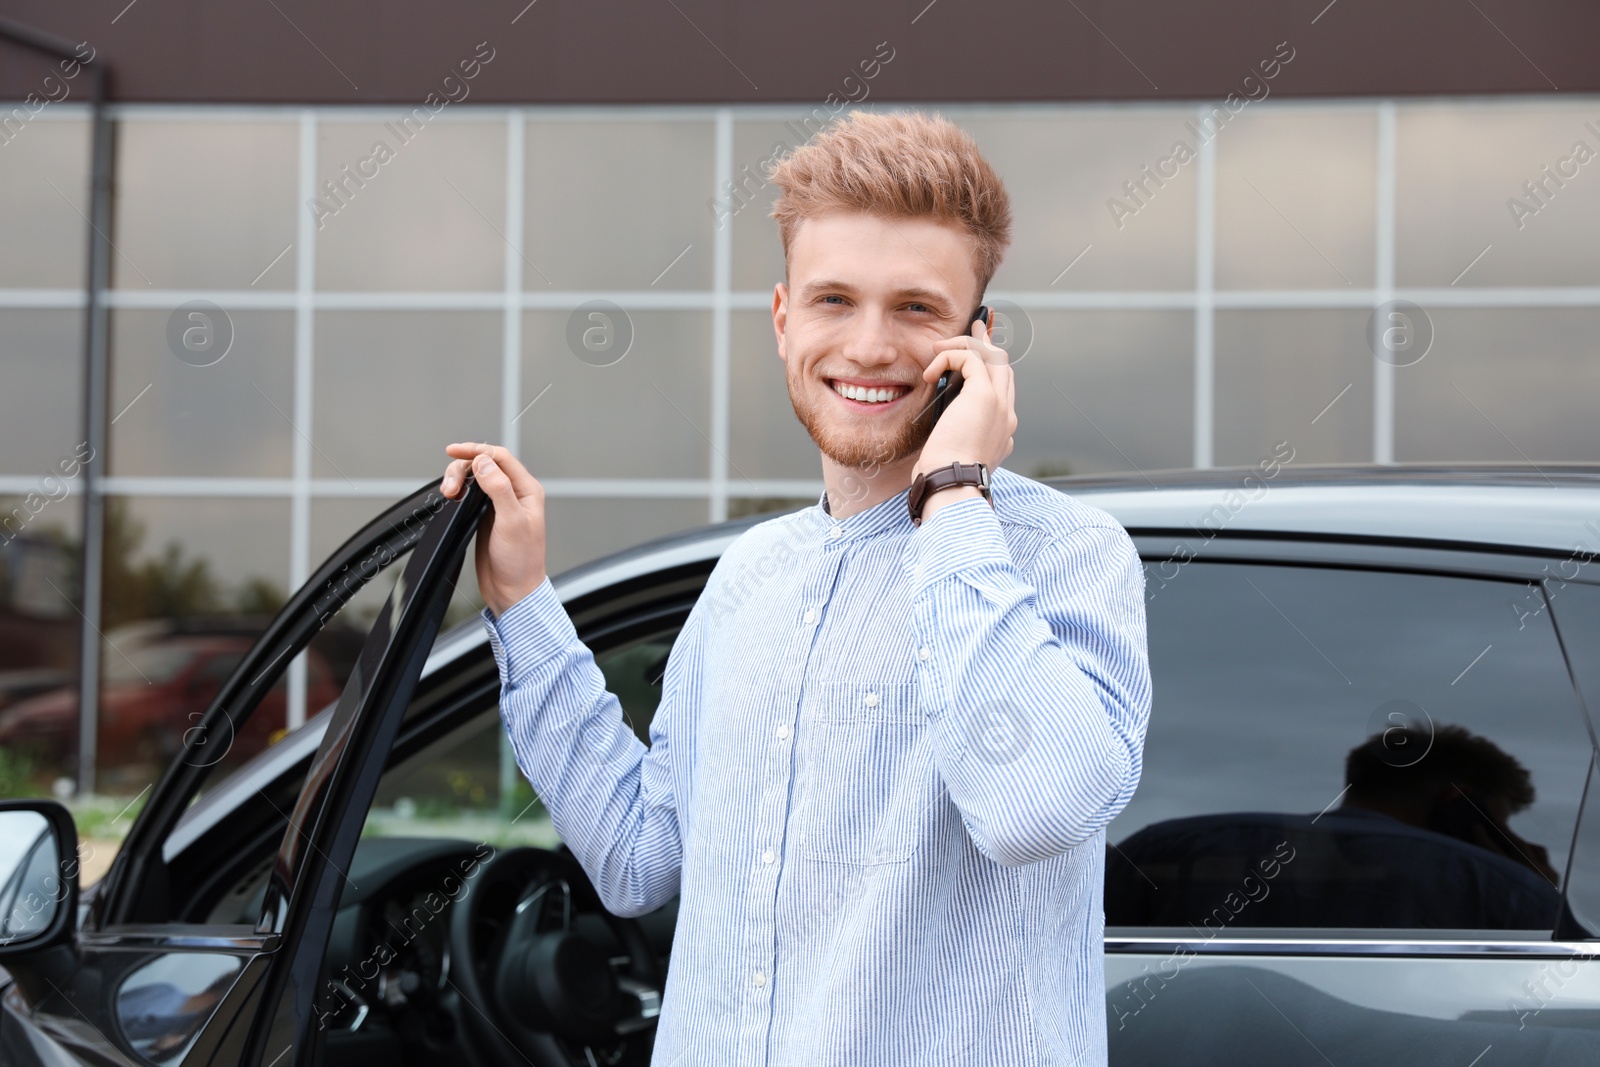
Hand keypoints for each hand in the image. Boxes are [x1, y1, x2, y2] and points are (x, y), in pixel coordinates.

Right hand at [441, 443, 546, 617]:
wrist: (512, 590)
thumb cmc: (520, 562)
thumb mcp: (511, 523)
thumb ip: (499, 490)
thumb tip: (485, 463)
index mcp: (527, 491)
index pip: (500, 457)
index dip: (477, 450)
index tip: (455, 451)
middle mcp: (514, 494)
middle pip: (484, 464)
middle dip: (463, 468)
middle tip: (450, 486)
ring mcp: (499, 505)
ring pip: (475, 478)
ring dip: (458, 480)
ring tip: (449, 494)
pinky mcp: (486, 516)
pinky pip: (470, 494)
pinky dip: (458, 492)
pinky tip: (452, 499)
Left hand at [915, 315, 1016, 477]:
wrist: (953, 482)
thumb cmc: (946, 474)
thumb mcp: (956, 454)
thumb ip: (959, 436)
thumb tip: (948, 425)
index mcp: (1003, 429)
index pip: (1003, 389)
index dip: (991, 368)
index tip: (978, 354)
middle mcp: (1007, 414)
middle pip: (1003, 367)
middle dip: (988, 345)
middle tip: (974, 328)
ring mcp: (999, 403)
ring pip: (992, 356)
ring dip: (967, 344)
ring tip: (942, 344)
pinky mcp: (984, 395)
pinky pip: (971, 358)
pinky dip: (950, 356)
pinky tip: (932, 370)